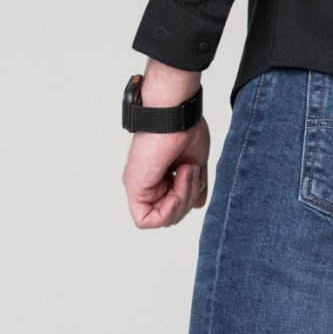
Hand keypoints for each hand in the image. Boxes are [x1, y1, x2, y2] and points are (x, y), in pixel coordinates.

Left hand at [121, 61, 210, 229]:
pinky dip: (169, 209)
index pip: (176, 207)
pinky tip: (176, 184)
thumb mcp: (196, 162)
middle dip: (189, 199)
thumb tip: (197, 204)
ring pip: (164, 220)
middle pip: (172, 217)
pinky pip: (149, 220)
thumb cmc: (185, 128)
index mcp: (160, 177)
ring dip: (183, 198)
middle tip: (190, 170)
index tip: (194, 175)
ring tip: (185, 169)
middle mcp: (148, 183)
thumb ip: (194, 185)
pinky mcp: (135, 188)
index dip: (189, 200)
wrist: (176, 113)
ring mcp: (140, 186)